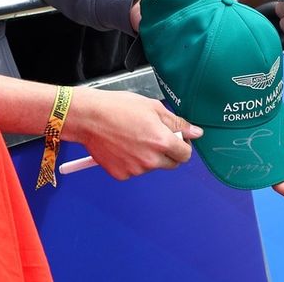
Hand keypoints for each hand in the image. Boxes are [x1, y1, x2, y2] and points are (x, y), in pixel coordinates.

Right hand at [62, 88, 201, 179]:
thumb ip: (177, 123)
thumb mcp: (153, 108)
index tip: (177, 139)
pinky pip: (134, 170)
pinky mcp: (121, 174)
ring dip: (149, 156)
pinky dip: (132, 161)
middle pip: (171, 164)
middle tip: (154, 136)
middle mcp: (150, 159)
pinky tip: (123, 146)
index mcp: (161, 141)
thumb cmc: (118, 108)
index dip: (183, 146)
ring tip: (133, 137)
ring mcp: (135, 169)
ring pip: (152, 166)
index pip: (185, 155)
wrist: (88, 118)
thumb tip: (195, 133)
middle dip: (168, 152)